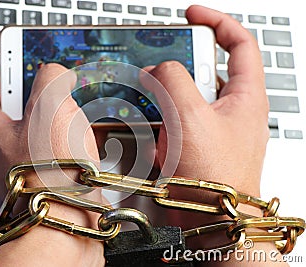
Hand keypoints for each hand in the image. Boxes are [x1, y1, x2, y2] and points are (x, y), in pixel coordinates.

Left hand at [0, 64, 103, 265]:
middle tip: (54, 86)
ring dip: (57, 119)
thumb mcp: (50, 105)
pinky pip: (54, 152)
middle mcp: (2, 153)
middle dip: (37, 94)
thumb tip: (56, 73)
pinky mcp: (47, 180)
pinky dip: (68, 142)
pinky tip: (85, 140)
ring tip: (75, 113)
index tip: (15, 62)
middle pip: (14, 111)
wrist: (70, 221)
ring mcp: (25, 169)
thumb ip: (51, 77)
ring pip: (38, 132)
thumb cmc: (53, 170)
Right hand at [142, 6, 288, 265]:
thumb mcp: (191, 117)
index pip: (239, 42)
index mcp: (245, 96)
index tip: (191, 14)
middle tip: (160, 70)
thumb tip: (158, 69)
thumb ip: (173, 81)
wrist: (211, 222)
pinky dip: (163, 128)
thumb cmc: (217, 178)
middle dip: (178, 71)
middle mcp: (232, 110)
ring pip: (186, 99)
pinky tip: (158, 142)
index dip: (216, 21)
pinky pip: (176, 125)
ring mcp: (213, 128)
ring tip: (156, 114)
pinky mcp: (197, 145)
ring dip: (166, 104)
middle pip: (206, 71)